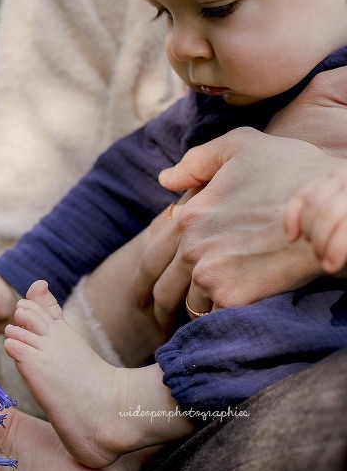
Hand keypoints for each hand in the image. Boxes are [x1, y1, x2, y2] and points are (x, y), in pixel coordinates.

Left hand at [132, 65, 346, 327]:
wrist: (336, 207)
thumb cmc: (295, 171)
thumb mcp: (242, 146)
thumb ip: (197, 161)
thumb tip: (164, 180)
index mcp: (187, 215)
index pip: (150, 259)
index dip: (144, 281)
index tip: (143, 295)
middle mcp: (192, 248)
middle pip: (163, 290)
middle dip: (160, 306)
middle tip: (162, 319)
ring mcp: (211, 275)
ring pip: (189, 306)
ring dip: (192, 313)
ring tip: (196, 320)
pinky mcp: (235, 298)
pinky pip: (213, 319)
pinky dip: (214, 323)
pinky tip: (219, 324)